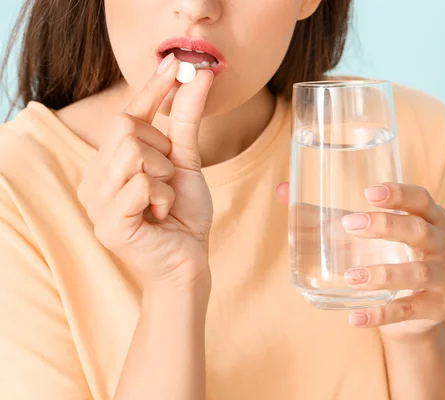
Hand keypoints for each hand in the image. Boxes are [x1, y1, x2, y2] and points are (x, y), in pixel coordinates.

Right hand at [78, 56, 213, 287]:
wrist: (187, 261)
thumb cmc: (183, 214)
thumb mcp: (186, 161)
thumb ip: (185, 121)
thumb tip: (198, 76)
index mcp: (109, 162)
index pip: (126, 114)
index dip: (153, 88)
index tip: (178, 61)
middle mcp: (94, 178)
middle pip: (127, 129)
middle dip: (163, 151)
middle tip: (169, 180)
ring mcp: (95, 202)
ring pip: (134, 153)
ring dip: (164, 176)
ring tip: (163, 201)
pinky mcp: (107, 223)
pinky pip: (141, 184)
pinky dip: (164, 198)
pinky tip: (159, 216)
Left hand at [276, 182, 444, 338]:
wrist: (409, 313)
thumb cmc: (383, 259)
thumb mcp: (360, 236)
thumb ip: (324, 214)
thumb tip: (281, 190)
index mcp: (430, 219)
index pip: (422, 199)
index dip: (400, 193)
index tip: (368, 191)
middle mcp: (444, 245)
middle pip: (421, 231)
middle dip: (386, 226)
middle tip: (349, 224)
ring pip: (419, 272)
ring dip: (384, 273)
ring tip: (350, 276)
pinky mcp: (438, 308)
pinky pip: (409, 311)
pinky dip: (381, 315)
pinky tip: (356, 317)